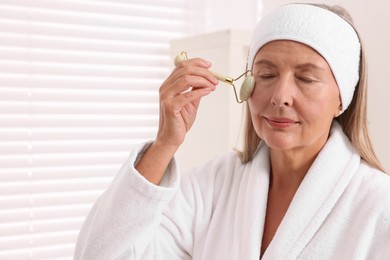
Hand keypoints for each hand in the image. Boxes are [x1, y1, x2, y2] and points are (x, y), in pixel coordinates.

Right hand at [135, 58, 217, 184]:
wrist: (172, 137)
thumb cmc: (180, 119)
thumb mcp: (191, 101)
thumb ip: (196, 89)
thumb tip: (207, 78)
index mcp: (169, 84)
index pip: (182, 65)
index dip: (197, 62)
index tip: (210, 65)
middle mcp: (165, 88)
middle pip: (185, 70)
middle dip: (203, 72)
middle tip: (215, 79)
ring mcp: (166, 96)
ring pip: (186, 79)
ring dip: (203, 80)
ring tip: (213, 86)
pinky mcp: (170, 106)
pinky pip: (187, 94)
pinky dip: (200, 91)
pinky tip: (208, 92)